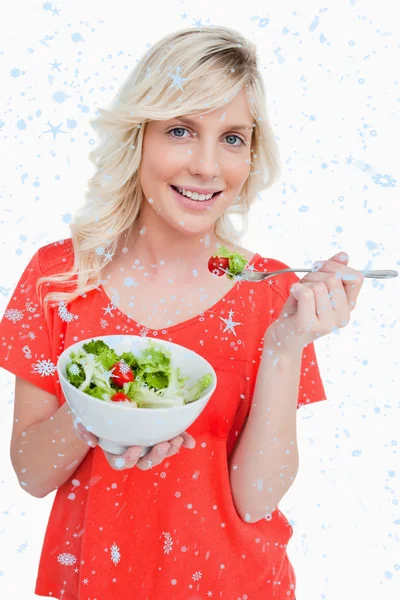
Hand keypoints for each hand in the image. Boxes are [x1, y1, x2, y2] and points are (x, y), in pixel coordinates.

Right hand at [73, 420, 195, 470]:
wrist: (105, 397)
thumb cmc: (92, 412)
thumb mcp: (84, 417)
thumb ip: (84, 429)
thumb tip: (92, 442)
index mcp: (115, 450)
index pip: (121, 463)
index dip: (129, 460)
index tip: (135, 448)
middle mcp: (132, 450)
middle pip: (145, 462)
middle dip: (156, 457)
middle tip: (163, 444)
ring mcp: (147, 441)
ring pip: (160, 454)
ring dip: (170, 450)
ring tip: (176, 440)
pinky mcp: (160, 430)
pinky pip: (173, 437)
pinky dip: (184, 439)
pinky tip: (191, 442)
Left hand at [264, 251, 364, 356]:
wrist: (284, 335)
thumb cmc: (301, 309)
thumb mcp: (318, 286)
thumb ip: (332, 271)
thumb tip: (344, 255)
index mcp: (349, 306)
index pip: (356, 278)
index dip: (337, 267)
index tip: (321, 267)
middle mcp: (343, 316)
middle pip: (334, 279)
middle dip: (314, 276)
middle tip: (305, 285)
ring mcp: (327, 323)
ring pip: (319, 286)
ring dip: (304, 284)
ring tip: (298, 295)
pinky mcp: (309, 324)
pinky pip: (306, 294)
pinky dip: (296, 289)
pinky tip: (293, 295)